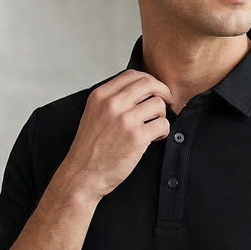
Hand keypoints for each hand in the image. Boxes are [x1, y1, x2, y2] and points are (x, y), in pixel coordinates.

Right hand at [61, 69, 172, 200]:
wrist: (83, 174)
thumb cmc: (89, 149)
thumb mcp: (93, 115)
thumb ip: (111, 101)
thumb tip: (137, 93)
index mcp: (100, 96)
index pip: (132, 75)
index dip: (149, 81)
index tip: (155, 90)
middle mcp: (112, 104)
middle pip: (149, 83)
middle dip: (162, 92)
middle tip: (167, 102)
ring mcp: (125, 120)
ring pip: (158, 104)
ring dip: (162, 115)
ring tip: (154, 126)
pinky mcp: (137, 137)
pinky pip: (162, 124)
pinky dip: (164, 131)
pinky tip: (155, 137)